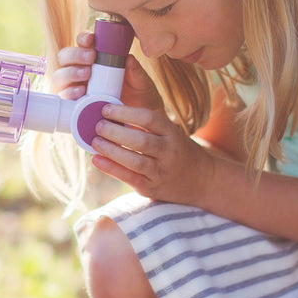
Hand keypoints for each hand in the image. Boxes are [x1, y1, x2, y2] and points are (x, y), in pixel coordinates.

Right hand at [52, 31, 164, 111]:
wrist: (140, 122)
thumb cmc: (140, 96)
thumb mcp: (142, 82)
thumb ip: (135, 71)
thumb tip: (128, 58)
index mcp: (96, 59)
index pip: (83, 43)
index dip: (83, 38)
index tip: (91, 40)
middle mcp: (81, 71)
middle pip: (65, 57)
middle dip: (75, 55)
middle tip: (91, 58)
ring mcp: (74, 87)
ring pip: (60, 76)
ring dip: (70, 72)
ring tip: (86, 75)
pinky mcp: (72, 104)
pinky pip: (63, 97)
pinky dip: (69, 93)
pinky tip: (80, 93)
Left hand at [91, 102, 215, 204]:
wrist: (202, 180)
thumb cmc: (178, 150)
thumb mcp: (170, 132)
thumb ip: (147, 125)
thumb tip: (111, 115)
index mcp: (172, 133)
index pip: (149, 119)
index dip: (125, 112)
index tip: (106, 109)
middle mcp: (169, 152)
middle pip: (141, 140)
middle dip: (116, 132)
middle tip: (98, 125)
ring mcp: (161, 171)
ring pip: (135, 161)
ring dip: (112, 151)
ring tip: (95, 141)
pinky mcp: (151, 188)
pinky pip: (129, 178)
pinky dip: (111, 168)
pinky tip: (96, 160)